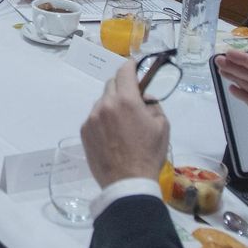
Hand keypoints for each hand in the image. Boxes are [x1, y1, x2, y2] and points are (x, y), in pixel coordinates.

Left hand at [79, 62, 169, 186]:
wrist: (127, 182)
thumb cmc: (148, 154)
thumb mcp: (162, 126)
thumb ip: (153, 105)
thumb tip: (145, 98)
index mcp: (126, 100)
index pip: (124, 71)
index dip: (130, 66)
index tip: (134, 66)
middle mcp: (105, 105)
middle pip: (112, 85)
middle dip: (122, 87)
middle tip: (132, 100)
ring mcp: (92, 118)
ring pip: (102, 102)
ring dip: (112, 105)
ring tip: (122, 124)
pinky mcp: (84, 131)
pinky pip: (95, 117)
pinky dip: (103, 119)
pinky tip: (112, 135)